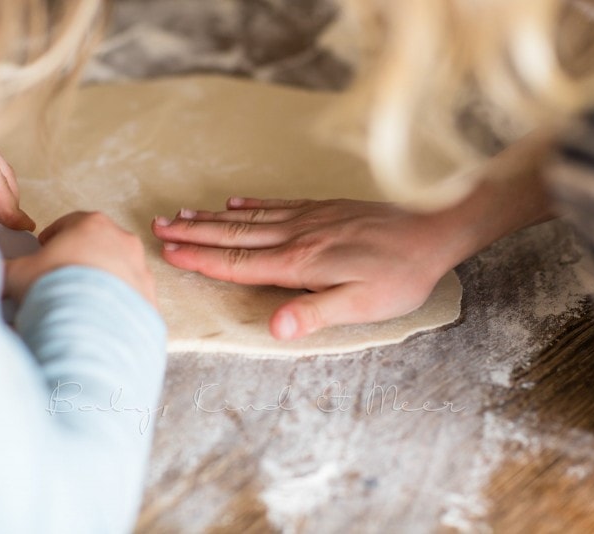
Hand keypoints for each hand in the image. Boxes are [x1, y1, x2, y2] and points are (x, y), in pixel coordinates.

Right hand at [4, 212, 156, 305]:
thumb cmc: (55, 289)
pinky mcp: (149, 296)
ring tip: (81, 300)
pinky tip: (100, 317)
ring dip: (101, 279)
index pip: (71, 222)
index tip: (46, 248)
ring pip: (118, 269)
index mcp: (92, 224)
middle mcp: (123, 241)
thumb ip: (2, 268)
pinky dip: (116, 303)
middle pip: (99, 244)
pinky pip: (130, 296)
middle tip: (63, 275)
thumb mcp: (16, 274)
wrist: (91, 324)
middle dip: (81, 256)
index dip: (54, 236)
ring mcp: (140, 268)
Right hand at [152, 197, 468, 339]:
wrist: (434, 229)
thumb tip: (275, 327)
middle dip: (194, 232)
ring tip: (182, 213)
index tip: (169, 252)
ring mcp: (309, 218)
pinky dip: (250, 204)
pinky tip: (235, 202)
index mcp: (300, 263)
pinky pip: (276, 204)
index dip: (202, 259)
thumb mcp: (362, 305)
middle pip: (234, 235)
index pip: (239, 262)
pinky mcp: (323, 209)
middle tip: (159, 226)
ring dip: (213, 218)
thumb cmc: (399, 275)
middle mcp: (297, 236)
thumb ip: (315, 313)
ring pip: (249, 218)